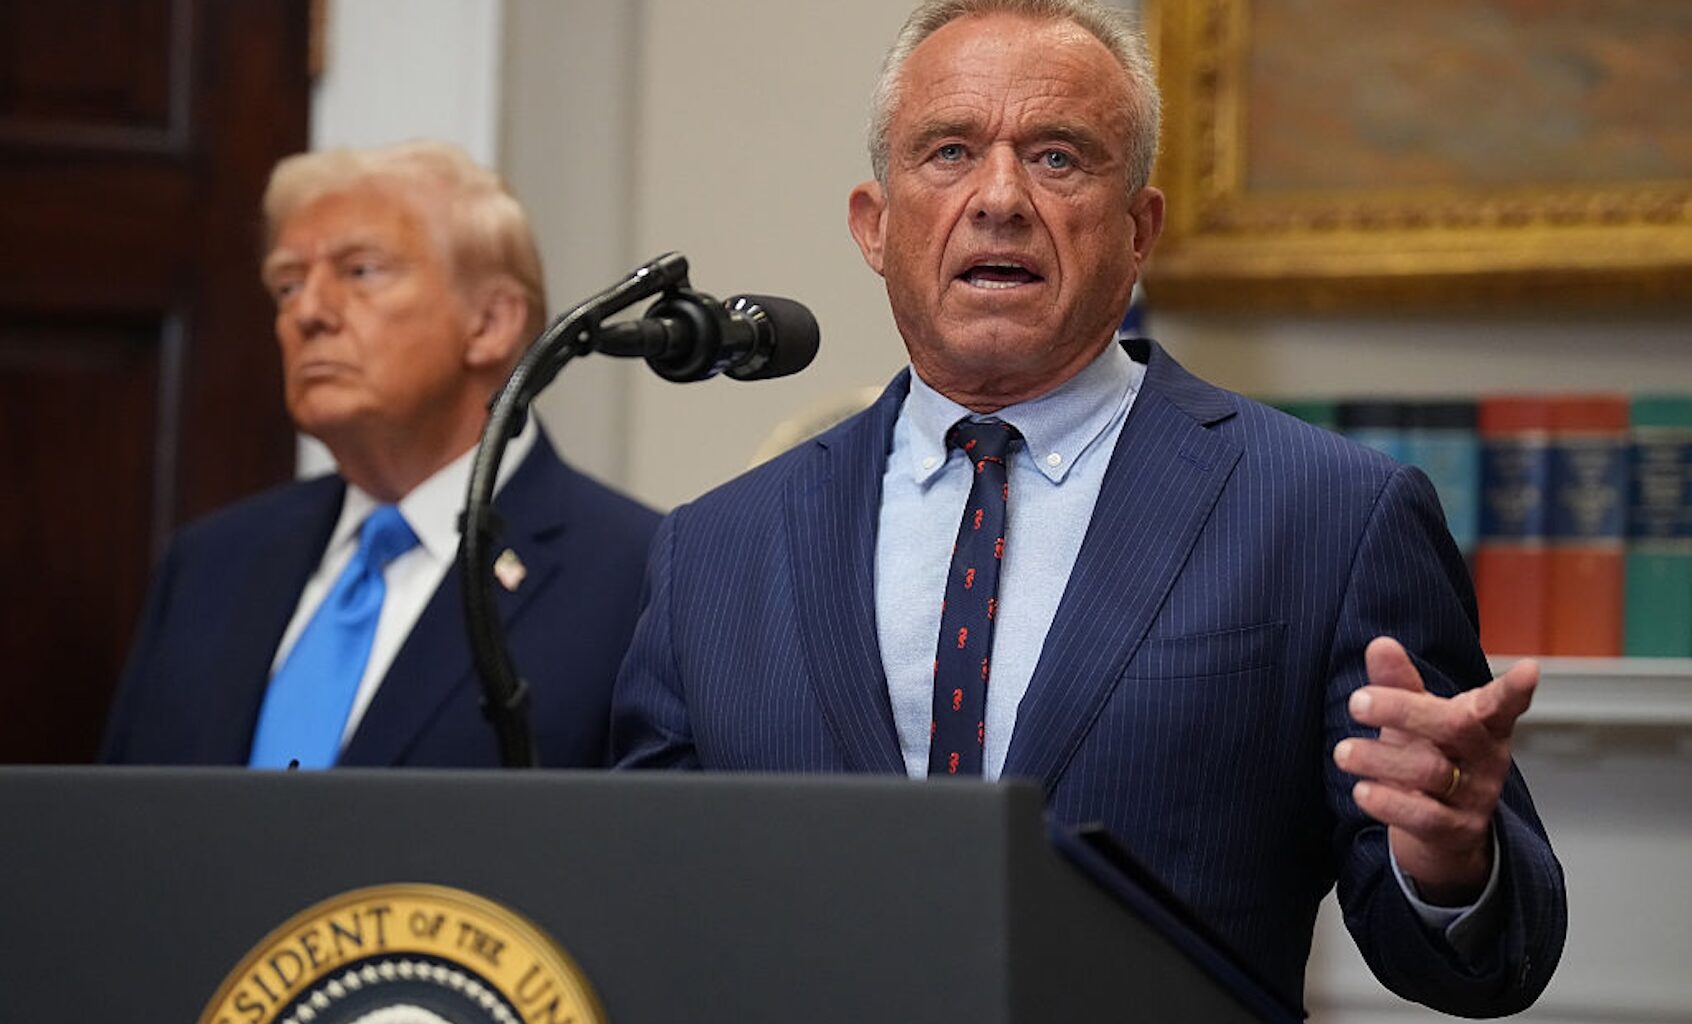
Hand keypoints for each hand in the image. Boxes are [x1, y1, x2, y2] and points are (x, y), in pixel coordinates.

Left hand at [1334, 636, 1537, 904]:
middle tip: (1356, 702)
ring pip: (1431, 771)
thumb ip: (1399, 683)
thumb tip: (1380, 644)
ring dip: (1379, 758)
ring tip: (1343, 752)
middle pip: (1456, 726)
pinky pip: (1424, 817)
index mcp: (1484, 725)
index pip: (1502, 703)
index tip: (1528, 669)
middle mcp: (1486, 759)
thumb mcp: (1417, 718)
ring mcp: (1475, 797)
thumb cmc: (1431, 758)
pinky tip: (1361, 792)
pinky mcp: (1456, 832)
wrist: (1441, 834)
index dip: (1514, 689)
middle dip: (1403, 710)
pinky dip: (1388, 802)